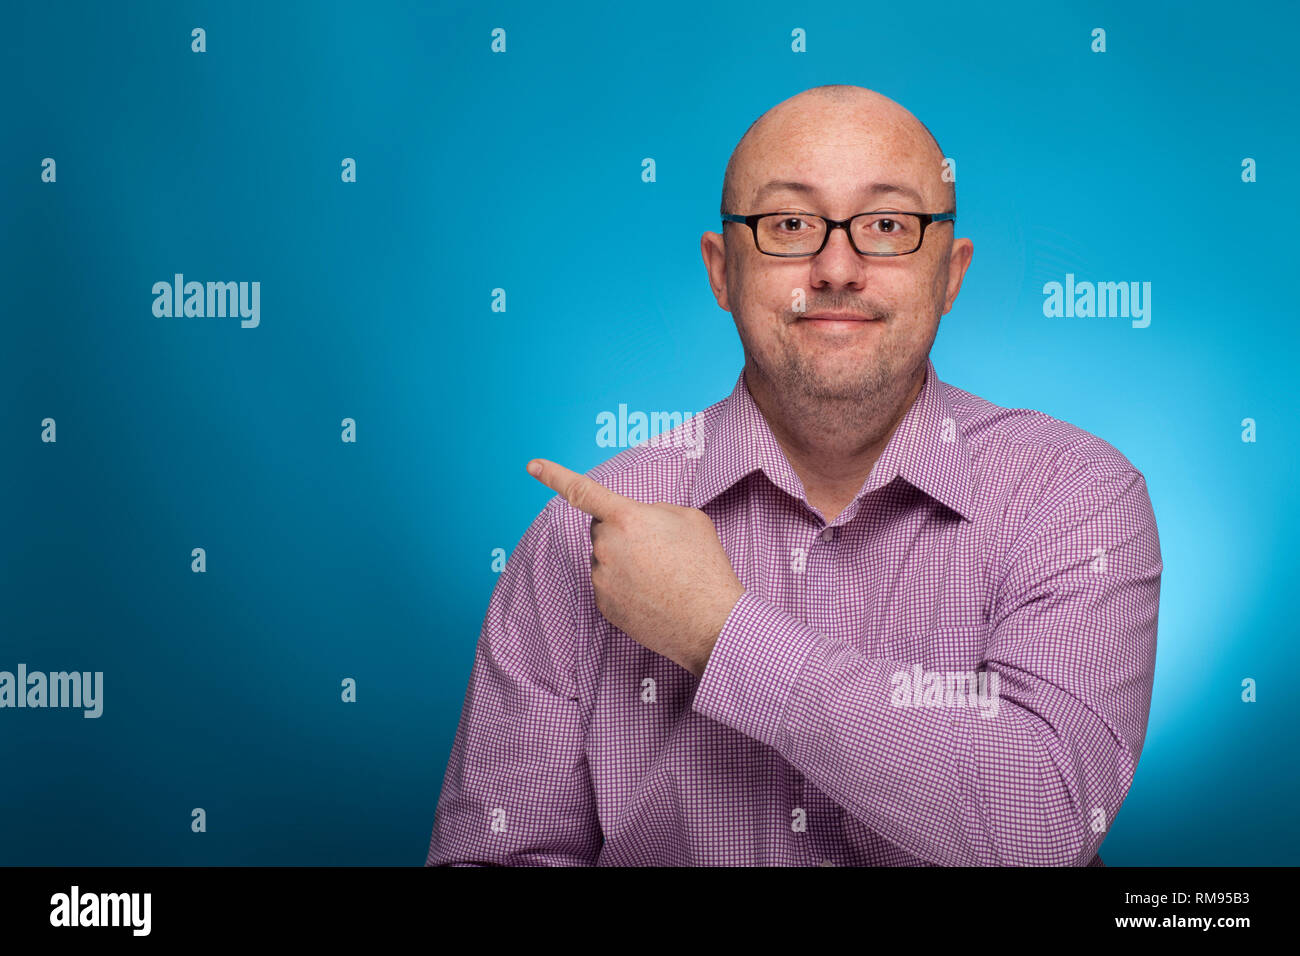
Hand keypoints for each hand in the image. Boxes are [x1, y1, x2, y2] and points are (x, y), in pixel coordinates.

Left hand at [526, 458, 744, 676]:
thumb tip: (640, 520)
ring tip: (661, 575)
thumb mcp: (689, 518)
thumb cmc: (704, 568)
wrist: (709, 623)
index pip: (583, 491)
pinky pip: (608, 584)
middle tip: (658, 549)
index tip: (533, 466)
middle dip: (622, 531)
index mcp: (626, 518)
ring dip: (625, 560)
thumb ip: (655, 510)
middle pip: (602, 528)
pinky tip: (652, 594)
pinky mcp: (603, 604)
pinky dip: (625, 585)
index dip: (555, 475)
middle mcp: (606, 546)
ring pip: (605, 558)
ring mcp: (602, 578)